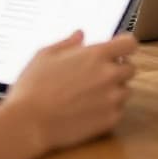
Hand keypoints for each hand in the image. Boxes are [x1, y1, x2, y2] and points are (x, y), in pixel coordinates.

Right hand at [4, 31, 138, 152]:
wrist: (27, 123)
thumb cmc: (32, 88)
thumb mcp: (45, 55)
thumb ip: (67, 43)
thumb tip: (80, 35)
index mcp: (96, 55)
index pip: (130, 44)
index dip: (124, 46)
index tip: (116, 51)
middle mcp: (109, 75)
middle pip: (129, 68)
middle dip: (116, 70)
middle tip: (96, 76)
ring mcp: (112, 99)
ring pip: (125, 91)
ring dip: (113, 91)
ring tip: (88, 95)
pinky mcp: (110, 120)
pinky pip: (118, 111)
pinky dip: (108, 110)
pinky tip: (87, 111)